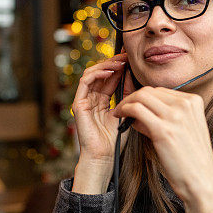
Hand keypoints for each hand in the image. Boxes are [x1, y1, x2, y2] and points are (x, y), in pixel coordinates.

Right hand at [70, 53, 134, 192]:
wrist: (105, 157)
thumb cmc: (116, 139)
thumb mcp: (127, 111)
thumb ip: (127, 94)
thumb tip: (133, 75)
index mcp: (102, 100)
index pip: (110, 77)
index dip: (120, 66)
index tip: (132, 59)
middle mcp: (92, 98)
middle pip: (100, 73)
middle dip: (114, 62)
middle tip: (127, 56)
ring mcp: (84, 100)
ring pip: (92, 73)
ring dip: (107, 65)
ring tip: (120, 61)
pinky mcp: (78, 103)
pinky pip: (85, 81)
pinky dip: (97, 73)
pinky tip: (111, 71)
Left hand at [112, 87, 212, 212]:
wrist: (202, 181)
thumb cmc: (192, 160)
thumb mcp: (184, 130)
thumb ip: (165, 117)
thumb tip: (139, 113)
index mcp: (194, 102)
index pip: (161, 91)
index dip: (144, 97)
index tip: (134, 105)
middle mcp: (186, 104)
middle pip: (150, 91)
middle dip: (132, 98)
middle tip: (122, 108)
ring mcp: (175, 116)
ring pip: (141, 97)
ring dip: (126, 103)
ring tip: (119, 113)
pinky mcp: (163, 129)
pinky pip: (137, 110)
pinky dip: (125, 111)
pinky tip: (121, 119)